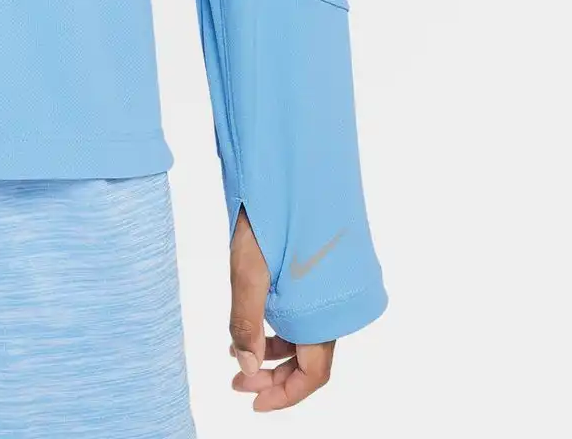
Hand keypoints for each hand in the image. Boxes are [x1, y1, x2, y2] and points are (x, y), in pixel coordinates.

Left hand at [227, 206, 335, 410]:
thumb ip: (247, 321)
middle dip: (274, 378)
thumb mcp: (248, 268)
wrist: (292, 170)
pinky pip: (306, 314)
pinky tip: (255, 323)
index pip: (314, 374)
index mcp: (324, 312)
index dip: (285, 395)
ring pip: (307, 338)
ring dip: (275, 354)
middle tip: (238, 380)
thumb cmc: (271, 213)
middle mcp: (333, 305)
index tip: (253, 401)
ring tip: (239, 354)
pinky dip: (280, 328)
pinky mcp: (321, 274)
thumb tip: (247, 367)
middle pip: (310, 361)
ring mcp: (328, 289)